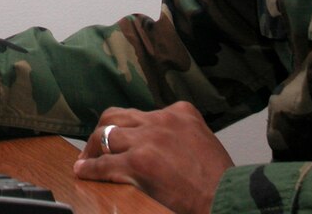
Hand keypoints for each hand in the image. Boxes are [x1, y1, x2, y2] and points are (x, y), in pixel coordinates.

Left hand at [73, 101, 233, 213]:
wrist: (229, 199)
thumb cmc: (219, 181)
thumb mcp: (202, 142)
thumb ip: (179, 135)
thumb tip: (158, 146)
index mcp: (180, 112)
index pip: (141, 113)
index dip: (125, 127)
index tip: (119, 138)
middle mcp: (162, 119)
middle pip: (117, 115)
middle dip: (103, 130)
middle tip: (94, 147)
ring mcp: (149, 138)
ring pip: (106, 133)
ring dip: (93, 148)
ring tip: (86, 160)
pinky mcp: (139, 162)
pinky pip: (105, 163)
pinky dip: (90, 169)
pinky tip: (83, 173)